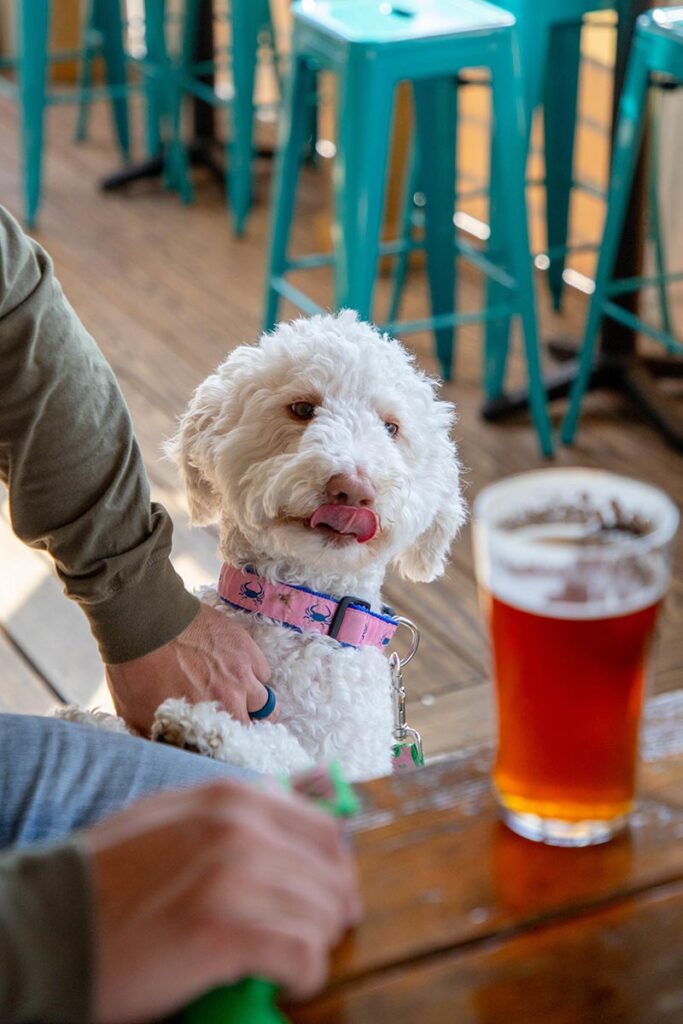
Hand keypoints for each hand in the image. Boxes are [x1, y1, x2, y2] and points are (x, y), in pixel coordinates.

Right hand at [84, 779, 361, 1023]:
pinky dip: (304, 976)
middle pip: (332, 875)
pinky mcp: (222, 932)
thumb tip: (294, 809)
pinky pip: (303, 954)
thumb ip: (232, 812)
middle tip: (309, 938)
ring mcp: (232, 876)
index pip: (326, 830)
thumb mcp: (172, 817)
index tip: (327, 898)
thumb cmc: (109, 877)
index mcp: (231, 798)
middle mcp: (238, 828)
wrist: (49, 925)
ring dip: (315, 945)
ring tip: (289, 962)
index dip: (334, 870)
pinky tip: (285, 982)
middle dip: (330, 912)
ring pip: (324, 915)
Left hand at [106, 602, 274, 733]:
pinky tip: (236, 670)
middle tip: (232, 720)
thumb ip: (157, 735)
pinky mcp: (245, 648)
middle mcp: (232, 701)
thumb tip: (163, 750)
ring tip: (238, 696)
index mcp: (206, 722)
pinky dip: (253, 674)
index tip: (224, 742)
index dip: (230, 748)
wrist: (144, 622)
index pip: (232, 749)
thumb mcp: (137, 714)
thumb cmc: (135, 668)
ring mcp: (243, 673)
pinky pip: (262, 670)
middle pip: (259, 727)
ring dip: (255, 703)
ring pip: (267, 700)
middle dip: (246, 727)